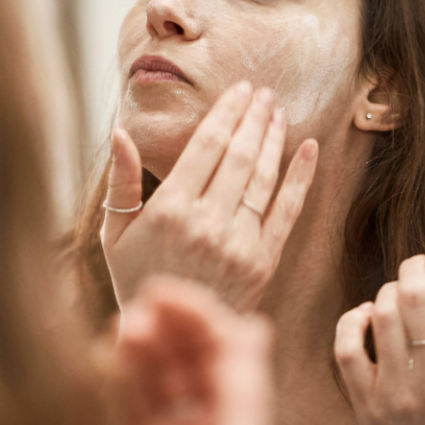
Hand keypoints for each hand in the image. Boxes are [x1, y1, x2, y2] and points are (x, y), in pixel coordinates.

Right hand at [101, 81, 318, 312]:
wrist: (172, 335)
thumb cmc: (137, 279)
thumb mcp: (114, 235)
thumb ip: (121, 183)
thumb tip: (119, 132)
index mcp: (169, 210)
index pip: (205, 146)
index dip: (226, 113)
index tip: (239, 90)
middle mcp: (207, 223)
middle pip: (238, 155)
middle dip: (253, 117)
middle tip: (263, 91)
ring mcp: (238, 243)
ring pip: (262, 177)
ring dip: (274, 138)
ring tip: (279, 111)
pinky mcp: (262, 260)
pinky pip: (287, 211)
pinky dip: (301, 177)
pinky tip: (309, 148)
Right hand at [109, 276, 273, 424]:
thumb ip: (242, 394)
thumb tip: (255, 326)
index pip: (221, 354)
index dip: (195, 315)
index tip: (160, 291)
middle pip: (185, 361)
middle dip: (164, 328)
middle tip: (138, 310)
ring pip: (151, 379)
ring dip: (137, 348)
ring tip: (121, 327)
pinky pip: (122, 408)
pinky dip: (113, 378)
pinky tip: (102, 357)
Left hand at [334, 238, 424, 424]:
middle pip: (414, 295)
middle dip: (414, 265)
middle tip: (418, 263)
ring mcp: (397, 394)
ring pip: (382, 313)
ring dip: (389, 290)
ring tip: (401, 293)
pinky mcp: (365, 404)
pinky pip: (347, 345)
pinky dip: (353, 319)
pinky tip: (369, 315)